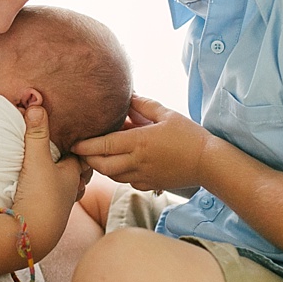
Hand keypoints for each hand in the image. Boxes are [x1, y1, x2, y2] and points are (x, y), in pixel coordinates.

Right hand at [12, 106, 83, 258]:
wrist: (31, 236)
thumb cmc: (40, 197)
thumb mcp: (36, 160)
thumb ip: (36, 132)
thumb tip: (36, 102)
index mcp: (72, 175)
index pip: (83, 157)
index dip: (81, 146)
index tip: (77, 136)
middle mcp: (70, 191)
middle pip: (77, 174)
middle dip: (75, 163)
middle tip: (69, 150)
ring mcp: (59, 206)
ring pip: (67, 189)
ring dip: (62, 180)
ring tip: (56, 170)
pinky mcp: (47, 217)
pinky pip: (53, 201)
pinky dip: (51, 193)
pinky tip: (41, 191)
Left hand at [72, 95, 212, 192]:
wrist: (208, 163)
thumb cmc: (189, 136)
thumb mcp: (166, 114)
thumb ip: (143, 105)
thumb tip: (128, 96)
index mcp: (139, 142)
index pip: (104, 146)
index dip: (85, 145)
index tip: (74, 142)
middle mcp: (137, 161)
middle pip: (102, 165)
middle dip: (88, 159)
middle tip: (80, 151)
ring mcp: (143, 176)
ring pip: (112, 176)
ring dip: (102, 167)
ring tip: (97, 156)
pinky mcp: (150, 185)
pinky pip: (127, 182)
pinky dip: (119, 174)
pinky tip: (121, 164)